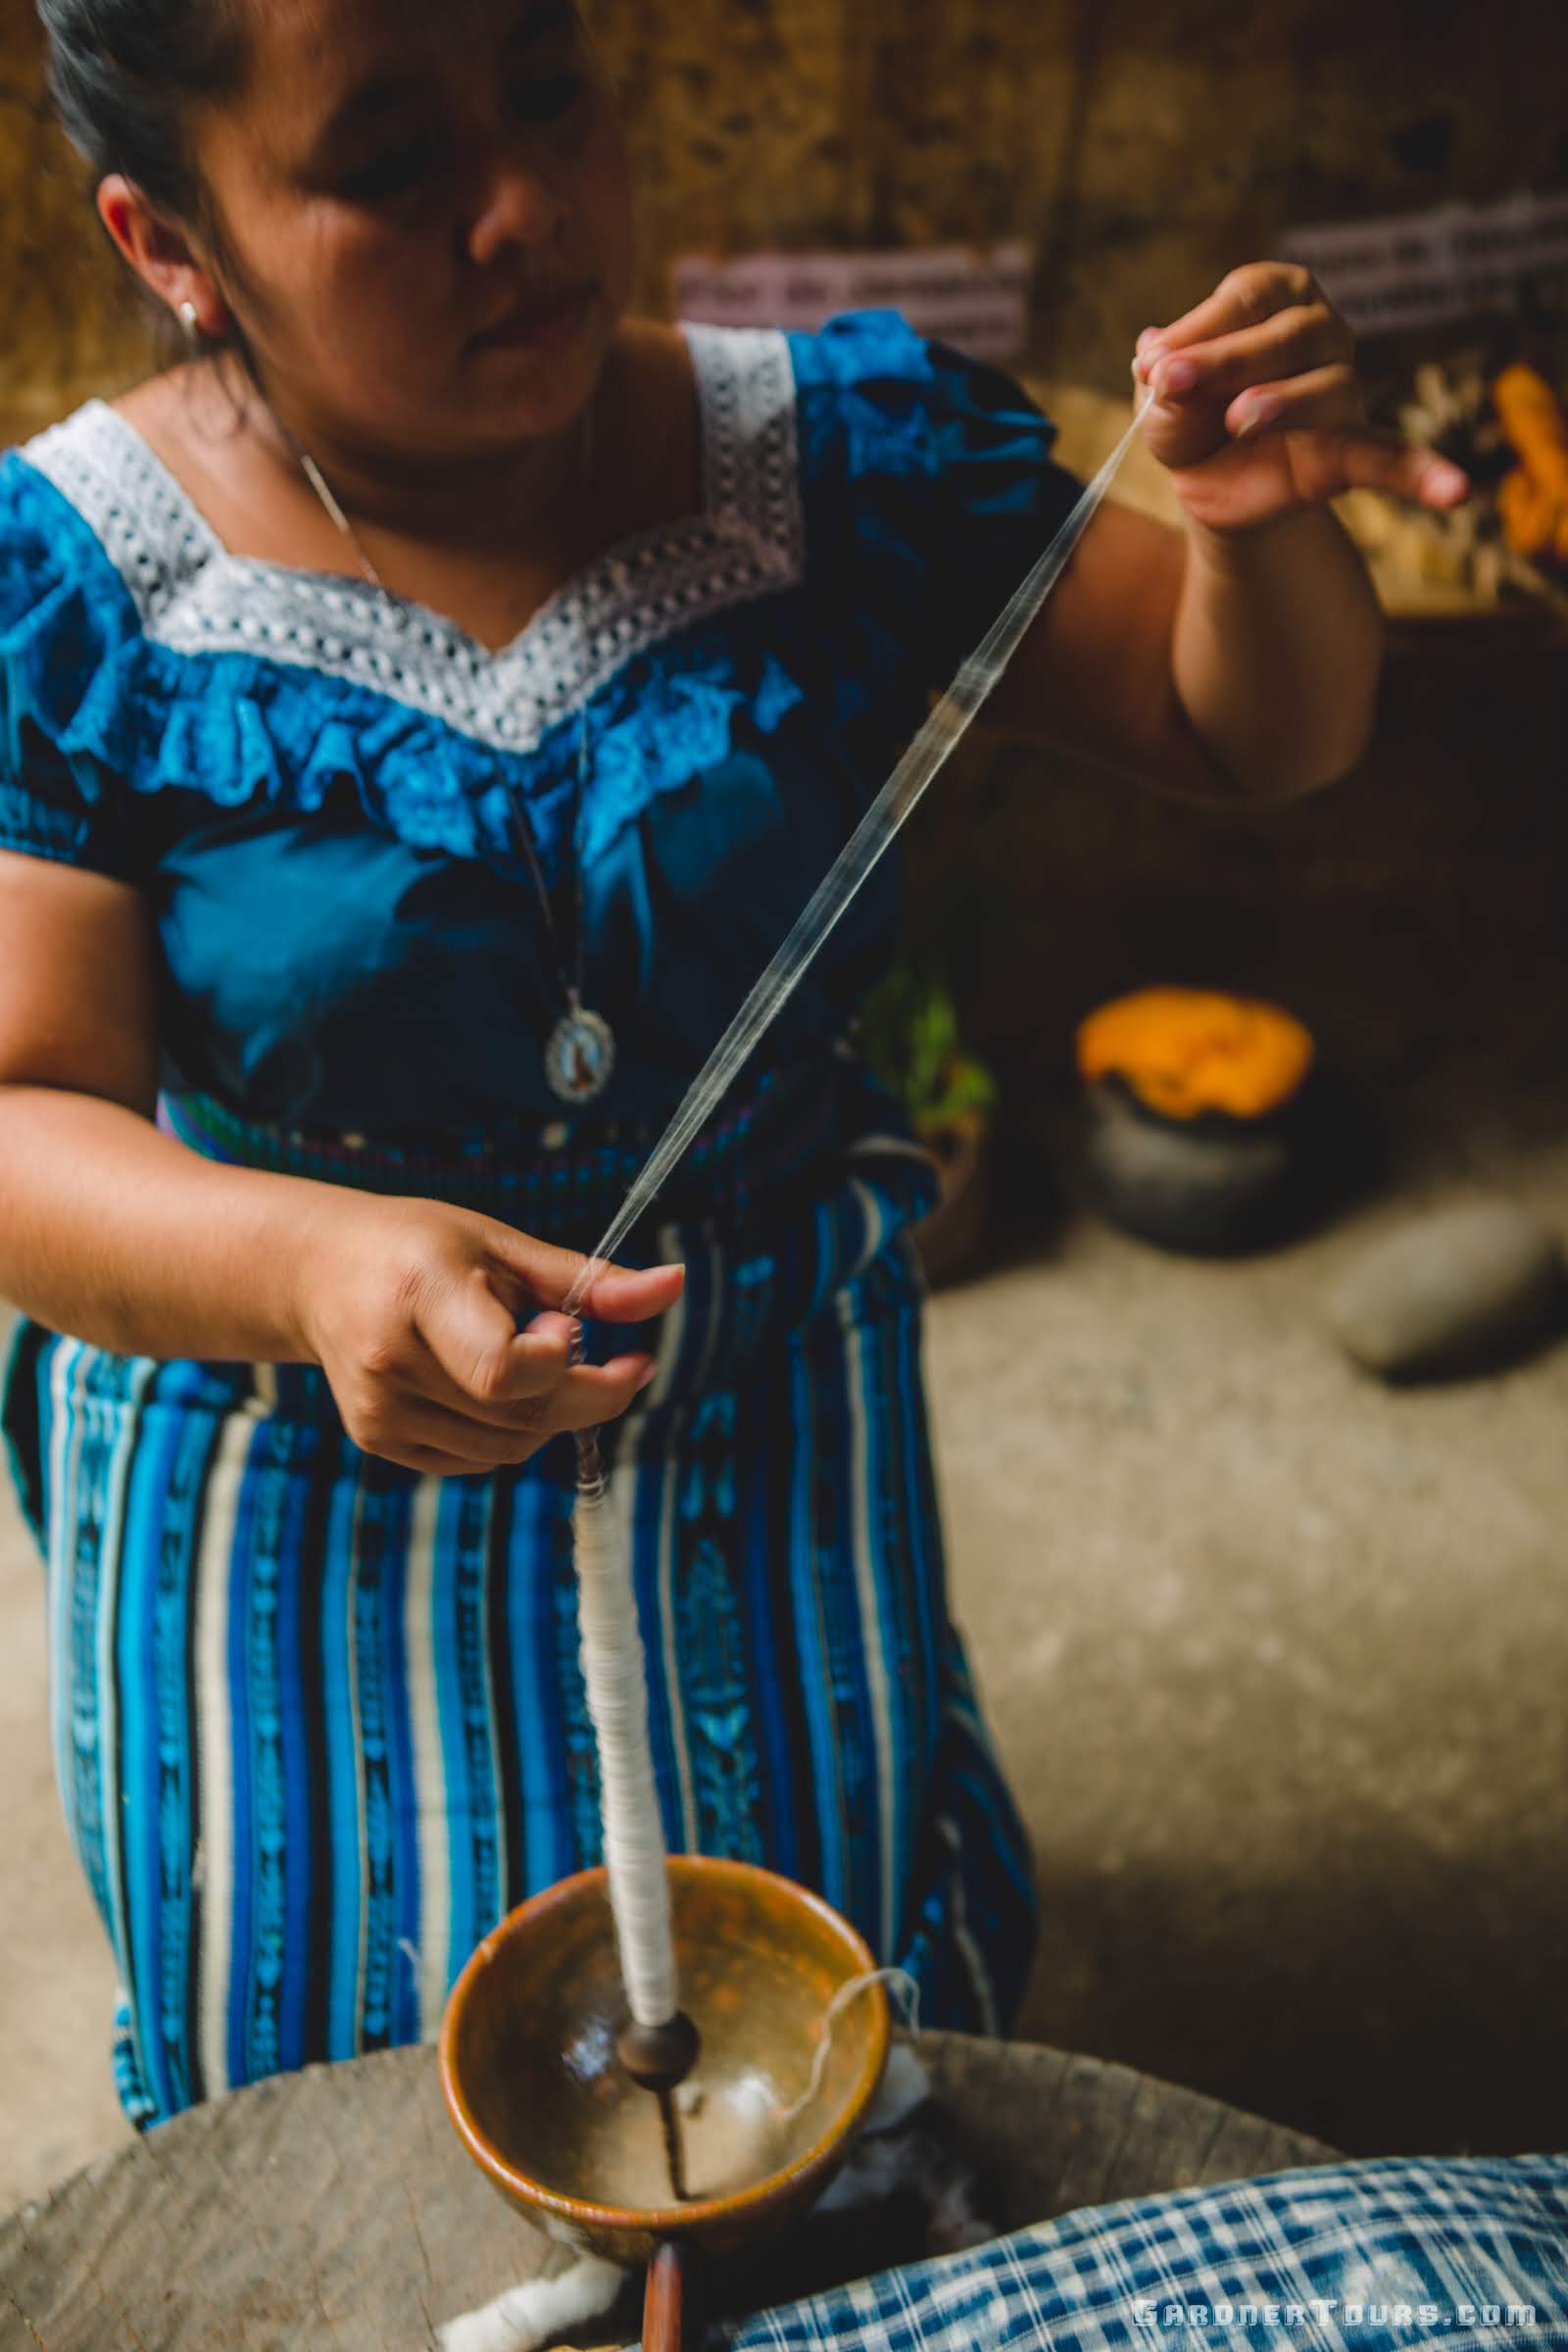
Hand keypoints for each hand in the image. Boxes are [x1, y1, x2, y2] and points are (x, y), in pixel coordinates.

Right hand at [288, 1190, 683, 1475]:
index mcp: (420, 1293)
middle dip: (585, 1392)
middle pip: (522, 1415)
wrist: (320, 1272)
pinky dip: (511, 1430)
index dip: (559, 1362)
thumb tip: (675, 1285)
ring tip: (535, 1357)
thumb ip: (590, 1282)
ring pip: (511, 1447)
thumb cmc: (423, 1248)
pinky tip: (494, 1385)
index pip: (505, 1371)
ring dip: (551, 1413)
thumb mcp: (505, 1245)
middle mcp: (389, 1360)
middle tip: (603, 1355)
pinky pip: (481, 1459)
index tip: (571, 1327)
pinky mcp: (377, 1439)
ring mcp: (378, 1410)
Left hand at [1133, 261, 1470, 533]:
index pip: (1248, 296)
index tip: (1156, 365)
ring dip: (1284, 400)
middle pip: (1290, 335)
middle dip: (1229, 359)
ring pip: (1330, 385)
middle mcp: (1320, 331)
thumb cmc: (1190, 420)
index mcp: (1274, 297)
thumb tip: (1152, 360)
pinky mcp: (1352, 448)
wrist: (1212, 484)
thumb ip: (1161, 383)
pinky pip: (1394, 458)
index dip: (1201, 328)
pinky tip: (1456, 493)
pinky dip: (1425, 474)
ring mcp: (1343, 387)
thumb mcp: (1160, 404)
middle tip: (1174, 384)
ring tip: (1240, 419)